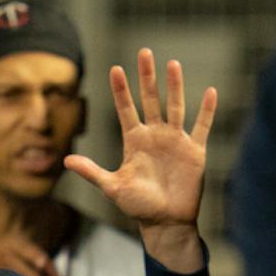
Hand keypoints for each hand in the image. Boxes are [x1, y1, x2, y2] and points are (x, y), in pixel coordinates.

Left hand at [65, 49, 215, 242]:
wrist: (166, 222)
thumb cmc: (138, 207)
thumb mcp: (113, 187)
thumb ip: (92, 172)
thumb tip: (66, 161)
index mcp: (134, 141)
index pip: (126, 109)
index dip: (121, 90)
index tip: (115, 69)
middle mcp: (155, 136)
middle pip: (150, 99)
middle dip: (147, 77)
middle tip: (144, 52)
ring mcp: (175, 141)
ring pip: (175, 106)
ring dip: (174, 86)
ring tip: (172, 63)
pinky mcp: (194, 151)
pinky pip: (202, 126)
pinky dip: (207, 110)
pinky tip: (210, 91)